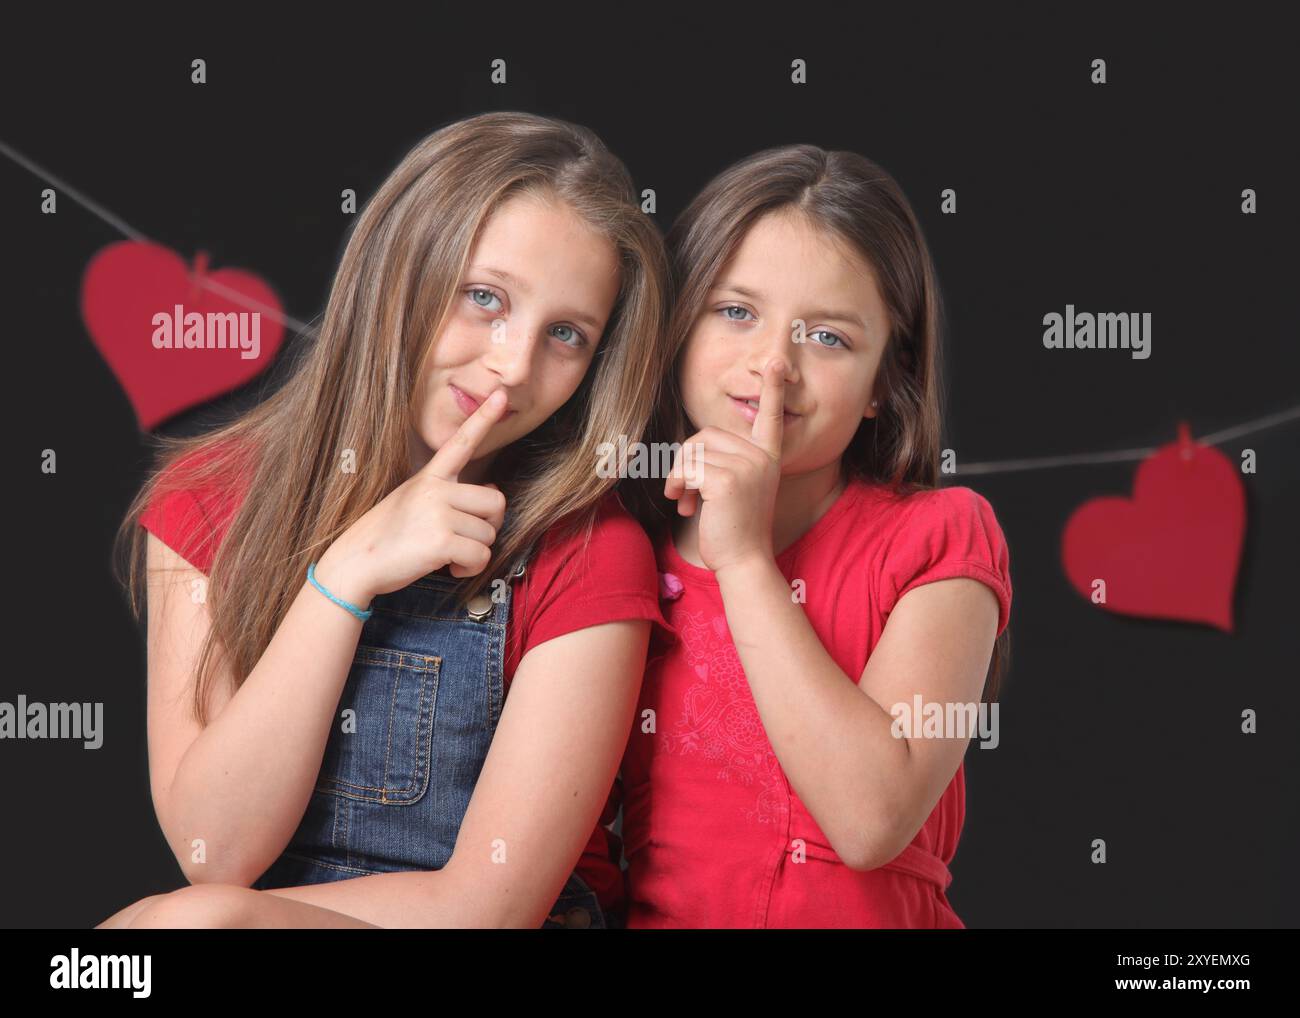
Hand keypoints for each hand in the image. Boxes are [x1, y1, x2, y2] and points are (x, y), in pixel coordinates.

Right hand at [317, 389, 511, 603]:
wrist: (355, 562)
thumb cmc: (388, 536)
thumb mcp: (415, 501)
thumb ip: (451, 494)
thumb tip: (492, 490)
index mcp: (430, 476)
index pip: (462, 443)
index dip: (483, 419)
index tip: (502, 395)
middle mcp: (436, 489)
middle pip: (496, 501)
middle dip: (489, 525)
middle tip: (464, 537)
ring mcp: (439, 512)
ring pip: (490, 533)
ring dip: (475, 551)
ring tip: (447, 554)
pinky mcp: (441, 540)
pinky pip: (481, 556)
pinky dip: (470, 567)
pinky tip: (449, 566)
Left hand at [664, 357, 785, 574]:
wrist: (742, 561)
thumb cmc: (733, 528)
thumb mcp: (734, 488)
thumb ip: (722, 463)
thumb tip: (688, 452)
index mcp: (767, 456)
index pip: (771, 416)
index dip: (773, 389)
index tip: (777, 362)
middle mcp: (762, 457)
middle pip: (706, 435)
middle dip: (686, 460)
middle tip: (680, 489)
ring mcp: (748, 467)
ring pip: (693, 452)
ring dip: (677, 475)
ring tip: (680, 498)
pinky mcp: (728, 480)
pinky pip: (689, 468)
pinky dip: (677, 484)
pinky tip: (681, 504)